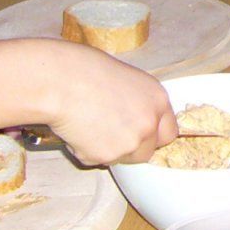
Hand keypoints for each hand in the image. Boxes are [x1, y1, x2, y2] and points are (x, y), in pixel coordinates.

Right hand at [39, 50, 179, 163]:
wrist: (60, 81)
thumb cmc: (85, 70)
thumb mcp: (125, 79)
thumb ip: (138, 103)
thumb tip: (132, 118)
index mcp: (158, 100)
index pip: (169, 132)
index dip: (152, 135)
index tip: (139, 134)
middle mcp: (149, 124)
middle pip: (147, 152)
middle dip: (130, 147)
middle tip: (107, 132)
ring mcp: (129, 143)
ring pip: (122, 159)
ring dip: (107, 149)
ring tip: (87, 125)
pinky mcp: (106, 156)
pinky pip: (96, 160)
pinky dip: (84, 150)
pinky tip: (75, 129)